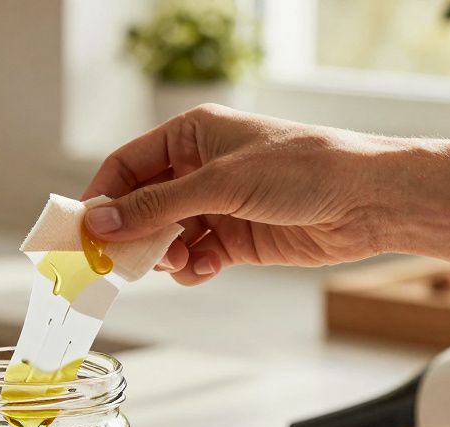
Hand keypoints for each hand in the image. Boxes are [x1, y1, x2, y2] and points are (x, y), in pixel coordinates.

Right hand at [81, 105, 394, 285]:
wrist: (368, 200)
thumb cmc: (303, 169)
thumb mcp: (220, 183)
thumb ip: (155, 206)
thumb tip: (99, 222)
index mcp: (192, 135)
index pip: (127, 166)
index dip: (101, 198)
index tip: (81, 233)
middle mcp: (200, 168)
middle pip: (141, 205)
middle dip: (131, 234)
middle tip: (118, 262)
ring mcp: (218, 205)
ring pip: (165, 237)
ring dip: (164, 256)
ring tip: (180, 262)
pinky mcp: (237, 238)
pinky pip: (196, 257)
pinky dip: (193, 268)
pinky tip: (208, 268)